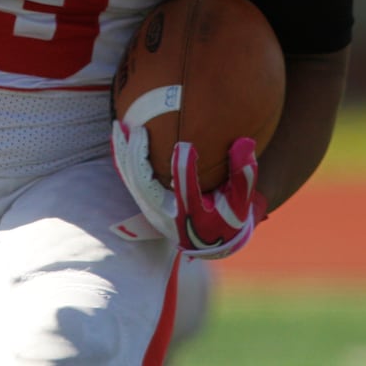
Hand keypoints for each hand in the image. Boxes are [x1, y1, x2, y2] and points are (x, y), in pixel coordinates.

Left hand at [112, 122, 265, 259]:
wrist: (211, 242)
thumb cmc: (229, 216)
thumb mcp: (241, 201)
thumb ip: (244, 174)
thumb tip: (245, 144)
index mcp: (193, 215)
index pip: (186, 191)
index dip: (184, 169)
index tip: (185, 145)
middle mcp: (166, 215)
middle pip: (144, 185)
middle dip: (138, 157)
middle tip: (139, 130)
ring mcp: (152, 210)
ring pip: (131, 181)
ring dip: (123, 153)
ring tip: (119, 125)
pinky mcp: (145, 204)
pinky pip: (128, 179)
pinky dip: (122, 157)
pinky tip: (119, 135)